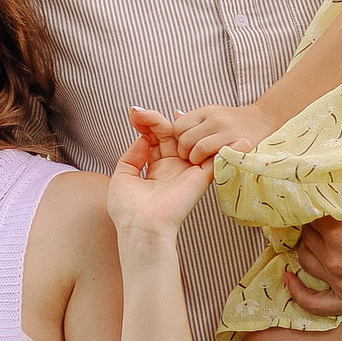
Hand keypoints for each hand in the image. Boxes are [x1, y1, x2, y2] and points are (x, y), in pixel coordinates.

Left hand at [110, 109, 212, 237]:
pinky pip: (216, 156)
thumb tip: (143, 139)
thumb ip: (131, 156)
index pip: (156, 139)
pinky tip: (208, 126)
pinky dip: (219, 142)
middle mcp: (173, 168)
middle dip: (156, 120)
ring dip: (179, 125)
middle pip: (171, 135)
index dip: (148, 124)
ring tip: (158, 117)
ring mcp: (188, 171)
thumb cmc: (128, 209)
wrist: (141, 228)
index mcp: (156, 169)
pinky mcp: (201, 176)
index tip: (134, 114)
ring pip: (190, 139)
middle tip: (140, 113)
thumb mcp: (122, 177)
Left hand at [170, 101, 279, 163]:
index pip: (178, 126)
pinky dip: (212, 162)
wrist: (264, 120)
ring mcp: (228, 132)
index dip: (178, 139)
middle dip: (184, 152)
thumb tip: (175, 116)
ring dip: (196, 160)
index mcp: (206, 111)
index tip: (186, 145)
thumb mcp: (213, 114)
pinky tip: (214, 162)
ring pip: (198, 149)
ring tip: (201, 161)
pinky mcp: (239, 145)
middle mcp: (216, 119)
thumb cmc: (235, 122)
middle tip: (191, 157)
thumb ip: (194, 118)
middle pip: (185, 139)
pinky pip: (216, 157)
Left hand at [284, 183, 341, 314]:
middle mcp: (335, 254)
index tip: (316, 197)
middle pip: (306, 233)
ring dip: (308, 246)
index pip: (309, 209)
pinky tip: (291, 278)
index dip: (313, 201)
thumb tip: (326, 172)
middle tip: (324, 215)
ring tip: (316, 237)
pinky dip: (298, 291)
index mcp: (339, 225)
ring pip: (305, 259)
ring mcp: (341, 281)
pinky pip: (313, 302)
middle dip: (313, 223)